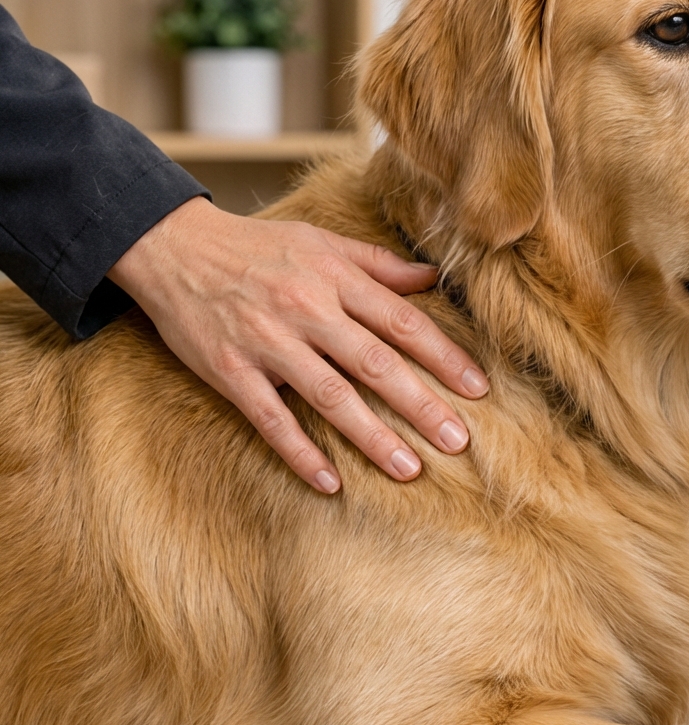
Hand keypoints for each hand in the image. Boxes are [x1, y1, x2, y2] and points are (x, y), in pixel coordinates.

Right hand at [107, 196, 487, 492]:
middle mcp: (308, 310)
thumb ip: (378, 263)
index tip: (477, 389)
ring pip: (330, 396)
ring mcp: (269, 343)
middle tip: (458, 441)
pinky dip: (300, 452)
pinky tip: (329, 482)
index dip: (444, 356)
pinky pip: (270, 419)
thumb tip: (432, 277)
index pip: (402, 321)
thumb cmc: (259, 245)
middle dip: (421, 405)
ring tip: (409, 469)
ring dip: (372, 436)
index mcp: (335, 278)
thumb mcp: (322, 242)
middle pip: (376, 364)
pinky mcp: (231, 371)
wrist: (175, 247)